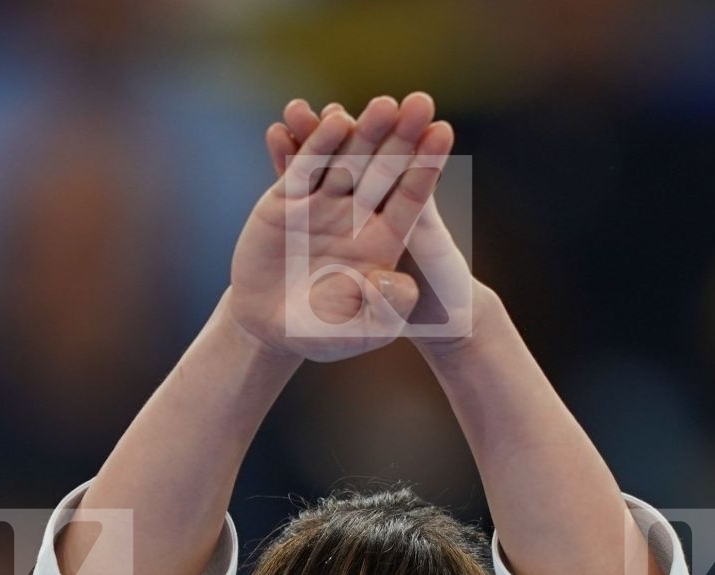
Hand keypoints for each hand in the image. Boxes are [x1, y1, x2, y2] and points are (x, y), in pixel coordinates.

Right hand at [228, 94, 453, 362]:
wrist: (271, 329)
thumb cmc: (324, 333)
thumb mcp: (363, 331)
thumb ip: (385, 310)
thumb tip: (397, 283)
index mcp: (383, 240)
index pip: (409, 197)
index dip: (425, 166)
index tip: (443, 133)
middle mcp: (356, 215)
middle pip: (383, 169)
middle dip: (401, 136)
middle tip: (421, 100)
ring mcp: (321, 204)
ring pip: (345, 160)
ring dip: (362, 131)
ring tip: (382, 103)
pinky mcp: (285, 200)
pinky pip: (302, 168)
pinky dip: (313, 145)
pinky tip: (329, 120)